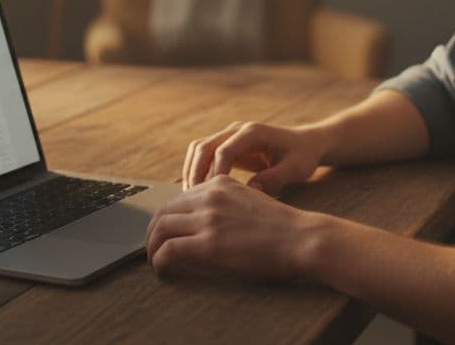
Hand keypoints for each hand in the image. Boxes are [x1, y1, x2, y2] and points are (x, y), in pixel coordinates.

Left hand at [145, 174, 320, 280]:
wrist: (301, 238)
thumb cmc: (283, 227)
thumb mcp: (250, 201)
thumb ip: (225, 205)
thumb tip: (203, 224)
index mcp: (220, 183)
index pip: (177, 199)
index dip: (166, 219)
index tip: (165, 235)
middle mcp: (210, 195)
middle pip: (163, 211)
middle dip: (152, 233)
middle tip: (153, 250)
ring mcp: (208, 218)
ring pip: (160, 230)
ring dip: (152, 248)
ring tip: (156, 263)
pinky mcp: (208, 243)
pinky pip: (168, 251)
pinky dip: (159, 262)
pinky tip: (163, 271)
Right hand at [183, 121, 328, 193]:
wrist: (306, 143)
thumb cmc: (303, 156)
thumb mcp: (296, 169)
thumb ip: (275, 178)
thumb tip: (251, 190)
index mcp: (254, 132)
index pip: (224, 150)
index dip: (215, 173)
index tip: (213, 196)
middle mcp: (237, 129)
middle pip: (203, 146)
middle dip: (195, 173)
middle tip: (192, 200)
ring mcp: (229, 135)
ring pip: (198, 149)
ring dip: (191, 171)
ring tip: (190, 198)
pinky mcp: (226, 145)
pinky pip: (203, 155)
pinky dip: (195, 171)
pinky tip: (197, 192)